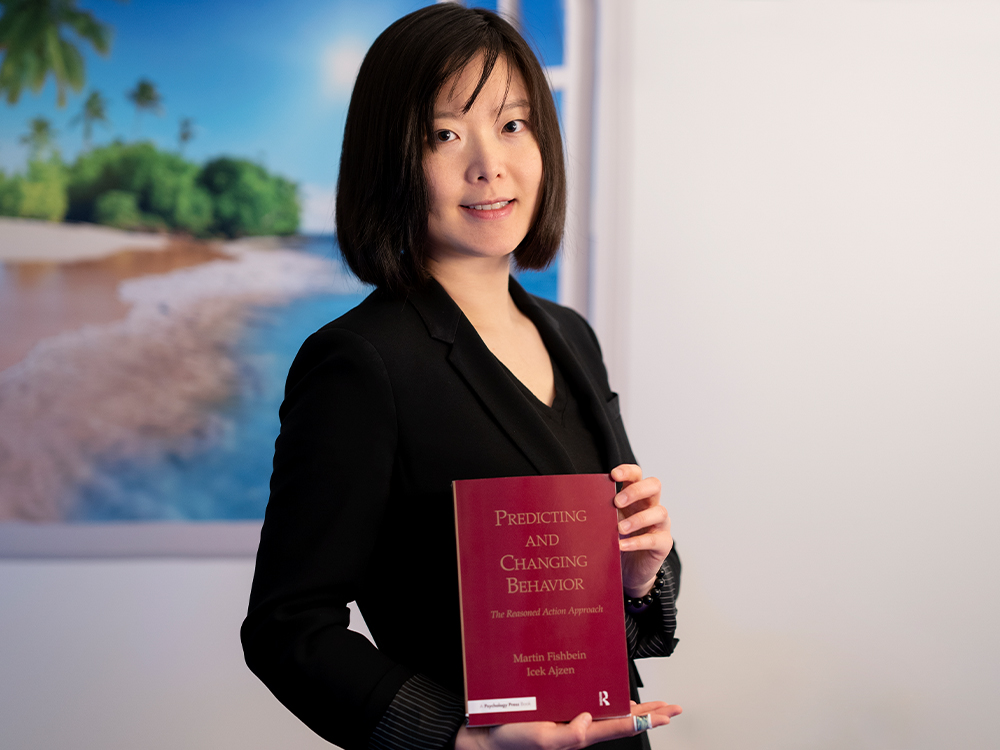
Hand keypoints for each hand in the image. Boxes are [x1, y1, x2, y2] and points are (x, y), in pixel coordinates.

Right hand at [454, 701, 681, 749]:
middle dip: (647, 714)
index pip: (619, 725)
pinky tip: (606, 686)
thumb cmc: (509, 737)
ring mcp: (567, 714)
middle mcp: (576, 722)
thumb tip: (590, 719)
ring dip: (631, 705)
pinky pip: (584, 697)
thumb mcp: (541, 740)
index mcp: (577, 733)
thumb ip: (568, 736)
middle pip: (620, 717)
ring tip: (651, 704)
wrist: (483, 730)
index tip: (666, 714)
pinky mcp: (555, 704)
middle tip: (671, 708)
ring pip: (607, 707)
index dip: (644, 720)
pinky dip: (600, 692)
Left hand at [611, 464, 672, 596]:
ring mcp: (660, 524)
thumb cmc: (619, 539)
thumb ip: (600, 510)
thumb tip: (574, 502)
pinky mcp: (664, 543)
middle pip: (654, 485)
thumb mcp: (608, 522)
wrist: (630, 569)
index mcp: (636, 496)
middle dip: (636, 491)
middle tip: (617, 502)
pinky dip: (638, 542)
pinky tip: (622, 546)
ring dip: (638, 519)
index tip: (613, 475)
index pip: (637, 474)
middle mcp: (651, 505)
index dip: (628, 471)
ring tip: (620, 528)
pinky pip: (656, 539)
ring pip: (660, 512)